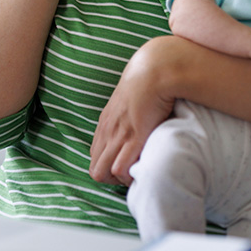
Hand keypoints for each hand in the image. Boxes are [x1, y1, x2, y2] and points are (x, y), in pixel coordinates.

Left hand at [89, 49, 176, 186]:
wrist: (154, 71)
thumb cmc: (148, 83)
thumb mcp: (131, 101)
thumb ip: (129, 115)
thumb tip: (139, 123)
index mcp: (106, 123)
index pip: (96, 157)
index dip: (110, 167)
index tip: (127, 165)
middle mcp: (107, 131)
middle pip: (96, 170)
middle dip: (111, 179)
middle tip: (131, 174)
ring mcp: (117, 135)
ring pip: (103, 173)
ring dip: (120, 180)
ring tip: (138, 174)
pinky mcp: (133, 137)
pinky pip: (121, 168)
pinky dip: (130, 175)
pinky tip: (143, 169)